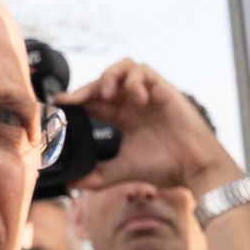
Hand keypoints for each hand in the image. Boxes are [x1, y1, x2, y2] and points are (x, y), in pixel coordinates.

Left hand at [75, 57, 242, 197]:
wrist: (191, 167)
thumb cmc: (162, 167)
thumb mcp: (120, 170)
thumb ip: (95, 176)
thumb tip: (70, 182)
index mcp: (123, 117)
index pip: (94, 101)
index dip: (76, 99)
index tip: (59, 105)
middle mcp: (132, 102)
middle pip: (103, 82)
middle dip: (86, 89)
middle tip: (73, 101)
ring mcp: (147, 93)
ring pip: (122, 67)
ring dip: (109, 76)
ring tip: (106, 95)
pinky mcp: (161, 87)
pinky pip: (142, 70)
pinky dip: (134, 80)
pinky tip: (135, 99)